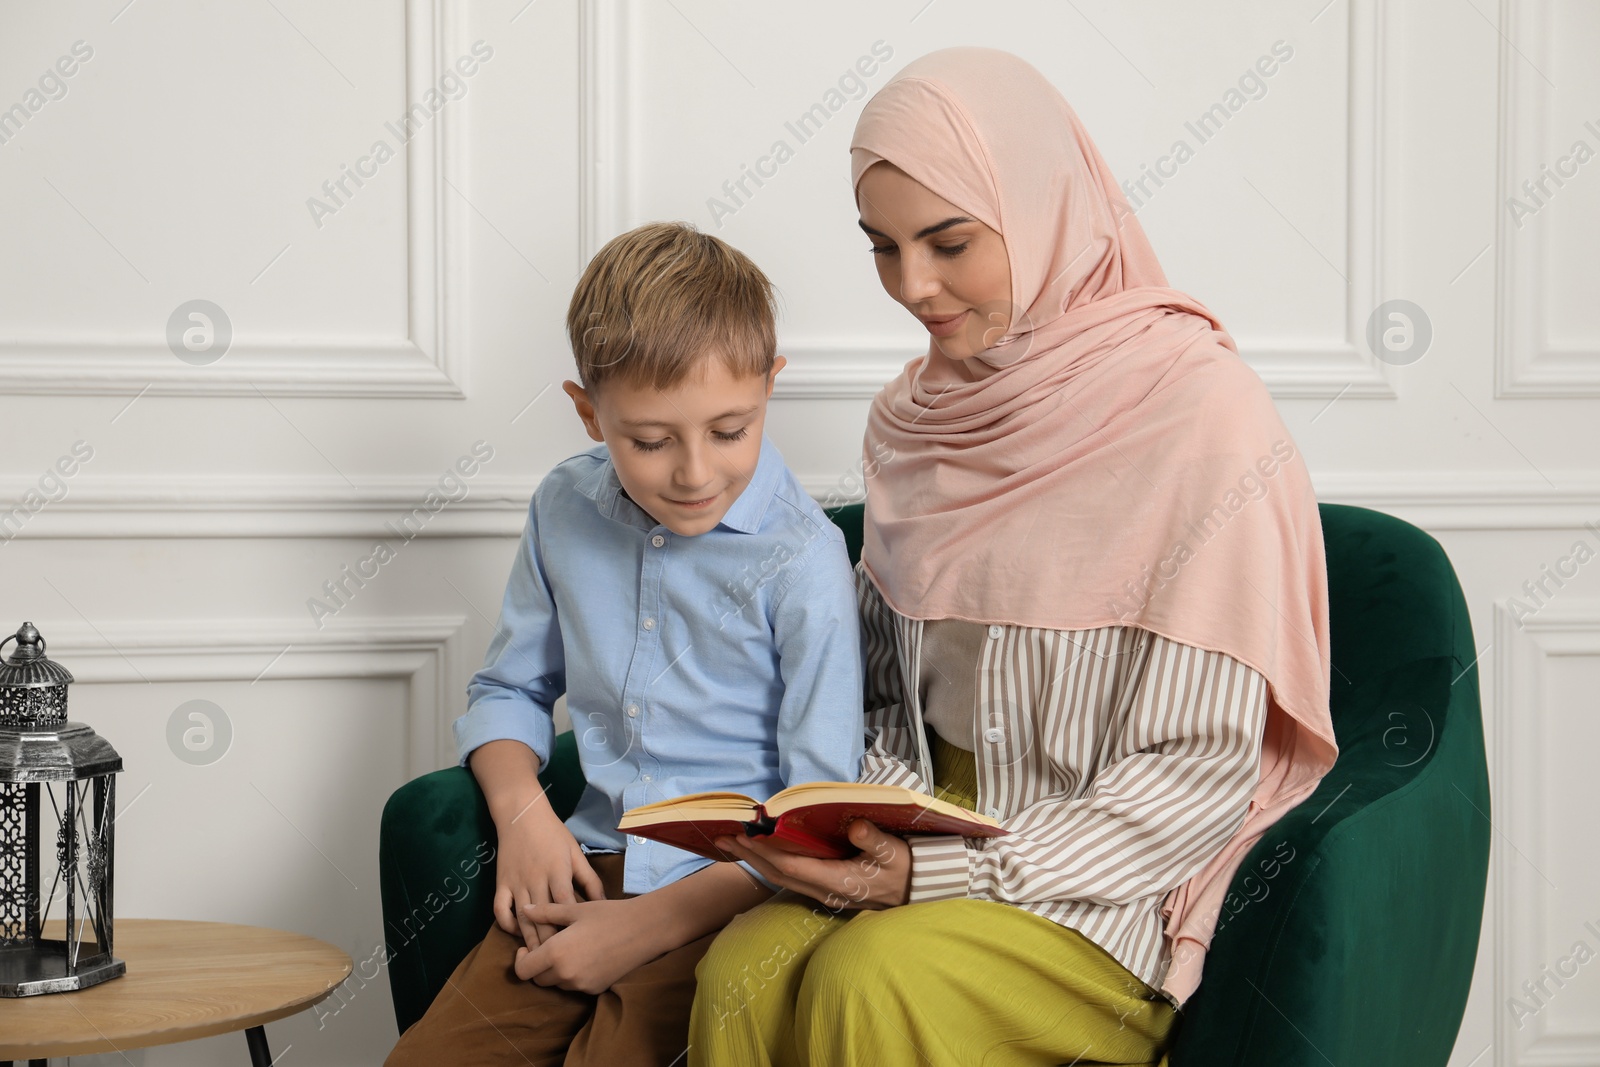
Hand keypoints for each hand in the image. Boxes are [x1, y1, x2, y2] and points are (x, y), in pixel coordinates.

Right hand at [492, 804, 605, 949]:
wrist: (522, 815)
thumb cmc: (554, 834)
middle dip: (550, 943)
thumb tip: (604, 903)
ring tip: (539, 959)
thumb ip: (590, 880)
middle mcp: (535, 880)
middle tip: (560, 963)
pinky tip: (517, 935)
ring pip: (522, 919)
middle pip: (542, 919)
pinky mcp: (500, 883)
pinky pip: (499, 910)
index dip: (570, 928)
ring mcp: (515, 883)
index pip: (565, 906)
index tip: (579, 947)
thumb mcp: (576, 853)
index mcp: (557, 872)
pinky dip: (506, 925)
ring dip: (529, 940)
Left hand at [514, 896, 664, 992]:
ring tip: (569, 949)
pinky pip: (574, 986)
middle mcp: (565, 974)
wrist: (644, 930)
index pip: (523, 970)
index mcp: (555, 953)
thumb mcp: (574, 910)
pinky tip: (586, 956)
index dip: (520, 959)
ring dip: (555, 971)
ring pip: (556, 984)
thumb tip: (524, 911)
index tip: (527, 947)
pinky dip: (573, 975)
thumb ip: (545, 913)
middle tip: (548, 946)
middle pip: (538, 980)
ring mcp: (581, 985)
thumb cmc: (608, 914)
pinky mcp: (595, 989)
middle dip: (537, 965)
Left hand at [717, 820, 911, 909]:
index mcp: (837, 881)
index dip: (767, 853)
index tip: (746, 836)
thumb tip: (856, 826)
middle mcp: (823, 891)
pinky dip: (769, 864)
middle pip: (777, 875)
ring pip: (779, 878)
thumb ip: (874, 840)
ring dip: (754, 861)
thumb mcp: (894, 852)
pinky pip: (788, 877)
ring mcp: (821, 893)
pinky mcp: (822, 889)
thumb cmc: (903, 869)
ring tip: (731, 844)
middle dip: (749, 856)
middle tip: (723, 837)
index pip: (793, 867)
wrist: (913, 892)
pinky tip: (758, 854)